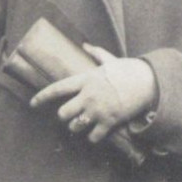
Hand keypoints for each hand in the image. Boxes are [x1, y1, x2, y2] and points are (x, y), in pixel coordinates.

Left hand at [30, 47, 156, 142]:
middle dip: (65, 116)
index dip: (43, 97)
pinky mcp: (109, 122)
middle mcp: (88, 96)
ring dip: (77, 127)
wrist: (148, 82)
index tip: (33, 104)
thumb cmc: (129, 70)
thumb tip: (85, 44)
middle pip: (63, 113)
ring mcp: (98, 110)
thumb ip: (96, 53)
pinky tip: (96, 133)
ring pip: (75, 126)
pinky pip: (93, 137)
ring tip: (83, 125)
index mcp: (86, 80)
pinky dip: (93, 137)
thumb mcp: (110, 60)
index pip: (58, 89)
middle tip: (71, 115)